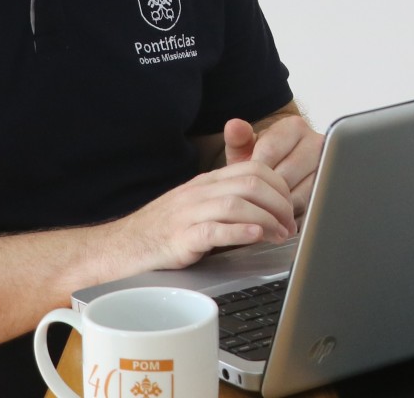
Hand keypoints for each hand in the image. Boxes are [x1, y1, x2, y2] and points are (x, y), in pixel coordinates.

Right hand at [122, 160, 297, 269]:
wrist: (123, 246)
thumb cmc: (165, 229)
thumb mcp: (199, 205)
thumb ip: (229, 200)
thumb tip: (270, 207)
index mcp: (208, 181)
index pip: (254, 168)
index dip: (280, 186)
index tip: (290, 207)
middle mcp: (200, 192)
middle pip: (251, 184)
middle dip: (279, 203)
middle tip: (290, 225)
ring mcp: (188, 214)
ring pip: (236, 204)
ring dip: (266, 219)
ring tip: (279, 234)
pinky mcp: (180, 238)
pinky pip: (213, 230)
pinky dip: (239, 232)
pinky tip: (255, 235)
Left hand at [223, 115, 324, 214]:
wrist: (281, 170)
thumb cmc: (261, 160)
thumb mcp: (245, 149)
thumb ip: (237, 138)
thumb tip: (233, 126)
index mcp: (294, 127)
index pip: (269, 151)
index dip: (253, 171)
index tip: (246, 179)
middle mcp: (316, 142)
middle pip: (285, 174)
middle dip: (266, 190)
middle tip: (254, 197)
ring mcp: (327, 166)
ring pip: (298, 192)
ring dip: (279, 204)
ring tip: (266, 205)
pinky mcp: (330, 188)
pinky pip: (308, 205)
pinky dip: (292, 212)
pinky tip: (281, 210)